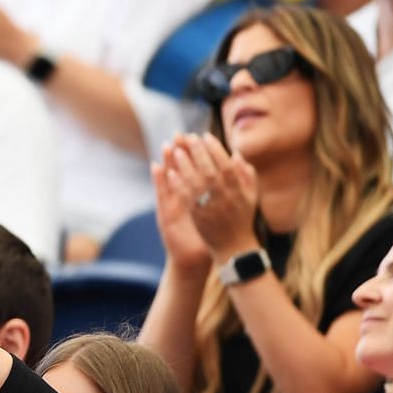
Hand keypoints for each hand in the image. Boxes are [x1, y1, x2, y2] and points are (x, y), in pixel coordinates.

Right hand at [151, 140, 213, 272]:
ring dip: (166, 160)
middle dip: (180, 151)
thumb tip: (237, 165)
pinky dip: (158, 180)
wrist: (195, 259)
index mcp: (195, 195)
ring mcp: (172, 205)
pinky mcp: (165, 215)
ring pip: (168, 178)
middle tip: (178, 133)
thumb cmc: (209, 235)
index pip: (195, 169)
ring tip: (165, 144)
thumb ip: (226, 190)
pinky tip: (156, 166)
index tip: (196, 135)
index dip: (194, 153)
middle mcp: (182, 197)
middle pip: (180, 169)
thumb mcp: (219, 210)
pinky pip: (162, 194)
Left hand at [164, 134, 261, 262]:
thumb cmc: (242, 218)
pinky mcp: (198, 217)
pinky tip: (170, 173)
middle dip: (198, 153)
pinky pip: (186, 198)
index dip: (216, 150)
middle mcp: (226, 198)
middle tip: (188, 137)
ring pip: (196, 184)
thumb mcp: (251, 196)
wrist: (234, 247)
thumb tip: (236, 154)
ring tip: (176, 151)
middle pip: (210, 171)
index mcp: (239, 191)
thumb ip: (246, 174)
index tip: (205, 136)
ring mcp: (211, 208)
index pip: (227, 165)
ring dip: (185, 166)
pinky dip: (179, 184)